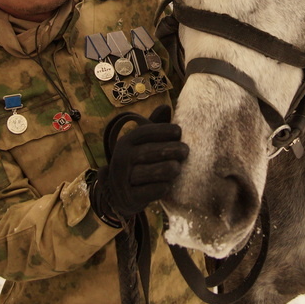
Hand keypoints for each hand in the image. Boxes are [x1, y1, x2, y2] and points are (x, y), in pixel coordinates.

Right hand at [90, 106, 187, 221]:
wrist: (118, 193)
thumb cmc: (138, 162)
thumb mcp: (142, 143)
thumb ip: (154, 126)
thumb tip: (166, 106)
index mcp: (126, 142)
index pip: (145, 132)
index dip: (163, 130)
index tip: (179, 131)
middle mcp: (122, 158)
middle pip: (150, 152)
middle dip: (171, 150)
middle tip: (186, 151)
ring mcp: (124, 179)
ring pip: (150, 172)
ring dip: (168, 169)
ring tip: (178, 167)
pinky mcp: (129, 197)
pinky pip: (148, 191)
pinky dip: (161, 188)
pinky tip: (169, 184)